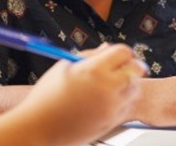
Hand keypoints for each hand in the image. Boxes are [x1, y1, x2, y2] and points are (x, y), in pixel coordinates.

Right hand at [10, 43, 146, 144]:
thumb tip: (108, 48)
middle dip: (132, 64)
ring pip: (135, 89)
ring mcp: (111, 107)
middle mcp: (107, 88)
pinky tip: (108, 99)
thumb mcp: (64, 66)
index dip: (122, 50)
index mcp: (94, 70)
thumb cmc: (47, 95)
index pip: (124, 52)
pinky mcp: (112, 122)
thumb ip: (90, 55)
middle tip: (124, 66)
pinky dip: (123, 101)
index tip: (118, 54)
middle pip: (136, 69)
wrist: (39, 127)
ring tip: (112, 84)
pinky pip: (128, 106)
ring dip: (128, 83)